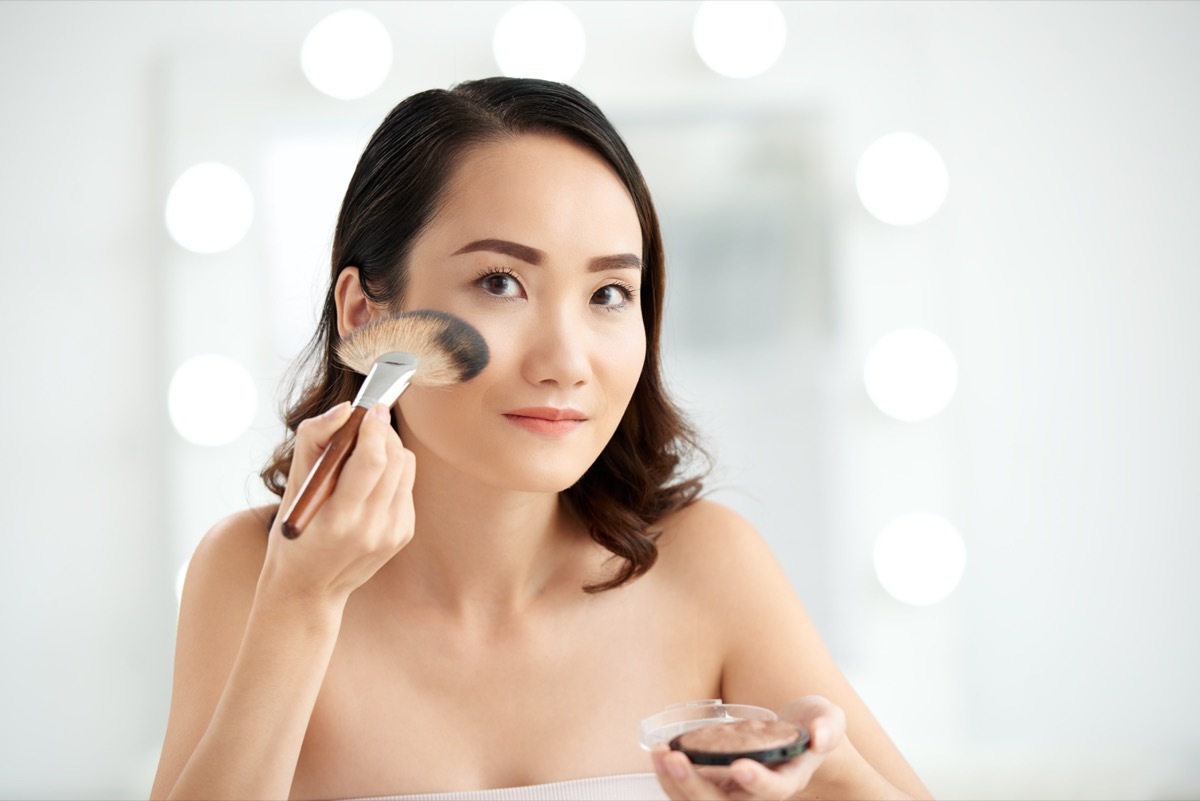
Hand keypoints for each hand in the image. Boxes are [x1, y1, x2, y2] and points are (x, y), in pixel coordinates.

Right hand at [262, 401, 415, 603]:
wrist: (309, 588)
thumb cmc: (295, 532)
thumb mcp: (292, 488)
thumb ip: (314, 441)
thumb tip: (345, 409)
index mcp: (338, 519)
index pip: (372, 461)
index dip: (375, 428)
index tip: (369, 408)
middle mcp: (370, 529)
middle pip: (394, 459)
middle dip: (382, 432)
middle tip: (367, 422)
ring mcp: (391, 534)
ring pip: (406, 467)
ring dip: (390, 448)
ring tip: (367, 449)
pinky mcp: (403, 534)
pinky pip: (407, 485)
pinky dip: (392, 473)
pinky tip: (371, 481)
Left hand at [651, 696, 845, 800]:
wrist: (797, 737)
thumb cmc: (812, 725)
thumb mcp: (829, 718)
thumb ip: (828, 725)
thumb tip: (819, 734)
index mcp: (789, 778)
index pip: (774, 791)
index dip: (758, 783)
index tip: (740, 767)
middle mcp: (758, 793)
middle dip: (695, 786)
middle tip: (674, 759)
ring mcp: (735, 791)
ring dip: (675, 783)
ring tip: (659, 754)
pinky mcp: (716, 783)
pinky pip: (688, 791)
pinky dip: (670, 776)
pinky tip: (659, 754)